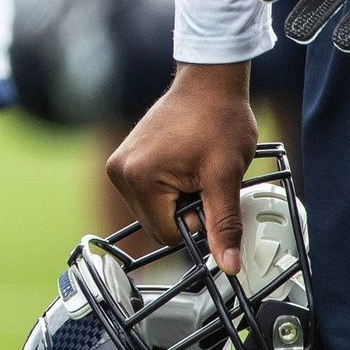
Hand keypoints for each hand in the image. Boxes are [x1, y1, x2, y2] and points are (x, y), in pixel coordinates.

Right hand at [106, 61, 257, 274]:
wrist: (208, 83)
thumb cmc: (217, 120)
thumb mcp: (226, 176)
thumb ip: (224, 224)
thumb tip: (230, 267)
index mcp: (138, 177)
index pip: (168, 234)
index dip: (196, 223)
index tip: (209, 193)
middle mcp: (119, 171)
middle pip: (157, 224)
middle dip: (185, 211)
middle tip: (203, 179)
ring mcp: (119, 164)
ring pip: (154, 210)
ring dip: (178, 200)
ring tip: (194, 168)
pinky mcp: (125, 158)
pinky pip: (149, 193)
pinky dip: (169, 188)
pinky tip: (184, 163)